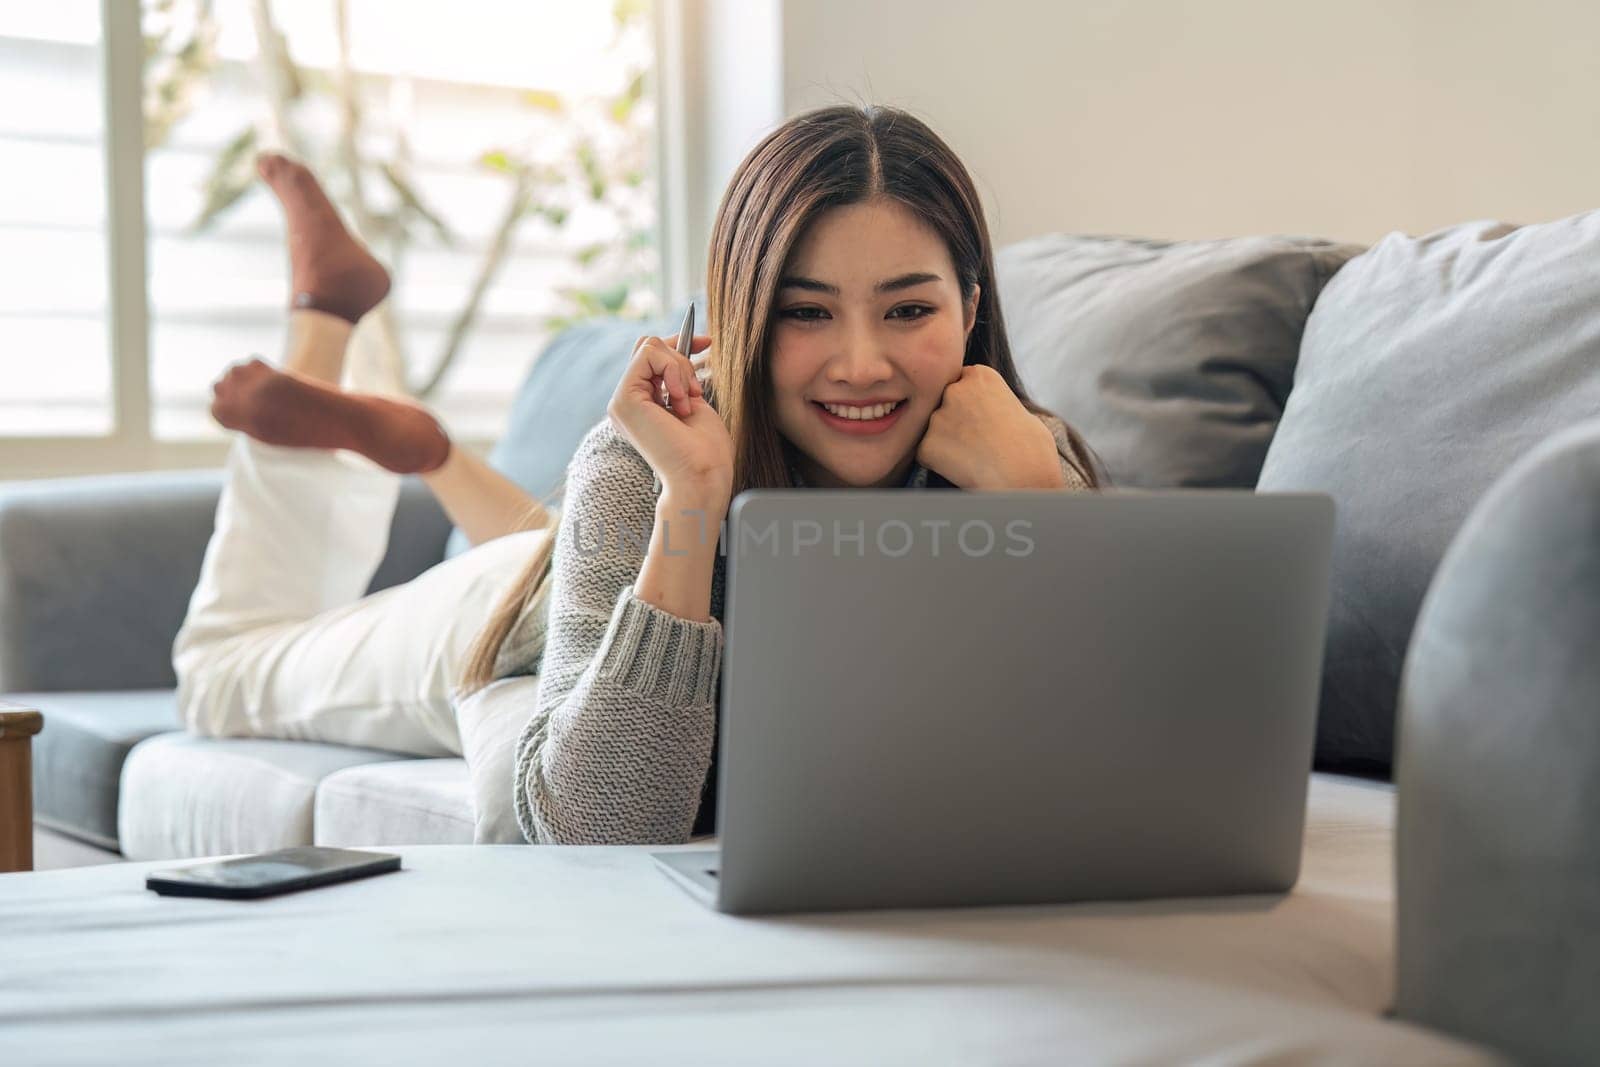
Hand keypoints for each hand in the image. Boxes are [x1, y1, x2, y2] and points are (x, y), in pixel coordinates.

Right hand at [607, 333, 732, 502]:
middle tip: (695, 391)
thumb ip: (679, 377)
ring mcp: (622, 401)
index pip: (650, 356)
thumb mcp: (693, 401)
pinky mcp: (624, 399)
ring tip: (688, 401)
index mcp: (642, 404)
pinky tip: (680, 400)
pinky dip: (674, 370)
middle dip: (680, 357)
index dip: (679, 344)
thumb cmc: (706, 449)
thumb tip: (685, 344)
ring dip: (680, 368)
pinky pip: (649, 355)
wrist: (703, 476)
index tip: (707, 343)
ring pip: (649, 347)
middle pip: (647, 346)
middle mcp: (627, 402)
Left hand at [914, 365, 1064, 488]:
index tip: (982, 419)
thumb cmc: (1032, 449)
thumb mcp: (1019, 409)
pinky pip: (927, 452)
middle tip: (975, 441)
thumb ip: (994, 401)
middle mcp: (954, 390)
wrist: (1024, 479)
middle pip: (944, 402)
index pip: (962, 382)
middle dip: (954, 419)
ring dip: (946, 441)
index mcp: (980, 375)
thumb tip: (987, 408)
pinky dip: (939, 462)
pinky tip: (963, 469)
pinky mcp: (926, 445)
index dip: (971, 404)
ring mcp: (937, 417)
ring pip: (934, 428)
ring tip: (973, 457)